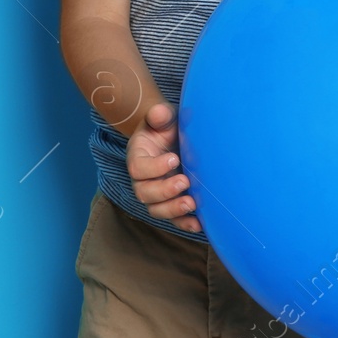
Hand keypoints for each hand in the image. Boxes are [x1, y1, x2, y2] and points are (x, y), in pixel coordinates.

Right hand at [127, 103, 201, 232]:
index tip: (174, 158)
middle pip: (144, 193)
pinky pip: (173, 219)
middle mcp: (142, 179)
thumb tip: (159, 113)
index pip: (137, 168)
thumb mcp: (162, 118)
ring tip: (192, 204)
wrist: (171, 139)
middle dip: (164, 191)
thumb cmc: (165, 128)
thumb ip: (159, 115)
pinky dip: (185, 223)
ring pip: (156, 209)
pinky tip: (200, 223)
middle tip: (185, 181)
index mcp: (137, 157)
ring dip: (173, 209)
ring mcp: (155, 194)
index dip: (154, 167)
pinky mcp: (170, 203)